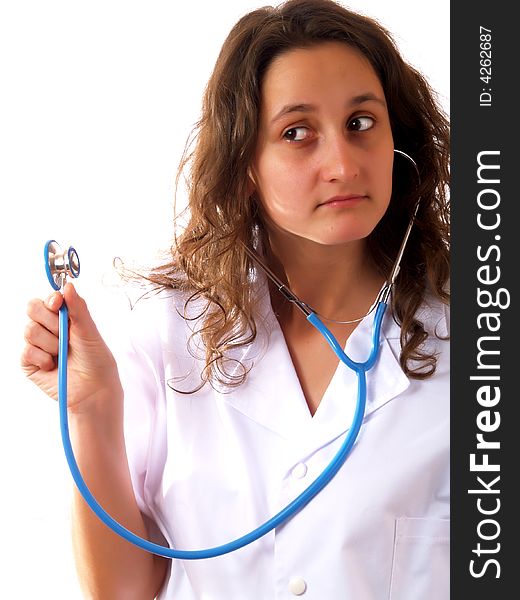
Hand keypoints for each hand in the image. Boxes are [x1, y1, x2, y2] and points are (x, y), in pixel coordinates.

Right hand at [21, 282, 122, 413]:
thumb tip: (68, 285)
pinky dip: (43, 358)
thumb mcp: (90, 331)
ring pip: (29, 330)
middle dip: (49, 321)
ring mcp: (38, 345)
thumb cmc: (96, 360)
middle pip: (32, 308)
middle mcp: (49, 329)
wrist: (94, 389)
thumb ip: (78, 308)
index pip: (49, 299)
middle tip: (64, 334)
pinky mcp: (29, 363)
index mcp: (65, 318)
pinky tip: (54, 365)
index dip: (51, 299)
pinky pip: (27, 351)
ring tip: (63, 353)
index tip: (58, 303)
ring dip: (50, 343)